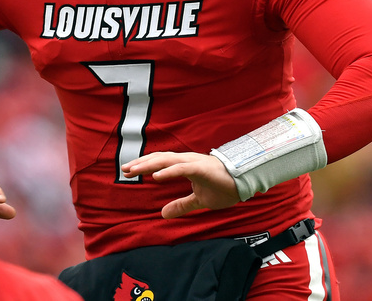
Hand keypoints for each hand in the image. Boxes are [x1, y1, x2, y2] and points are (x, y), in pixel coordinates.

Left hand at [121, 152, 238, 218]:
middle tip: (124, 169)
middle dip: (141, 163)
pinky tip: (157, 175)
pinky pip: (183, 168)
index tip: (128, 170)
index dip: (145, 165)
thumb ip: (181, 205)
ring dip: (149, 164)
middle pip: (160, 158)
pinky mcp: (202, 169)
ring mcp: (194, 163)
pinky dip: (169, 170)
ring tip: (135, 170)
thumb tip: (163, 213)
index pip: (161, 162)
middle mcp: (187, 160)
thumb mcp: (198, 200)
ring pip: (167, 160)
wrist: (246, 183)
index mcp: (186, 165)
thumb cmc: (224, 186)